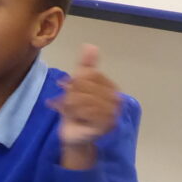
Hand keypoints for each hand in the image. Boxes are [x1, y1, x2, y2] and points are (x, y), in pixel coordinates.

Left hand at [50, 45, 120, 168]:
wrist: (73, 136)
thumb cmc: (76, 111)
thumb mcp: (77, 86)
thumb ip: (85, 66)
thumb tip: (90, 45)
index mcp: (112, 88)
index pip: (90, 74)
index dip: (75, 80)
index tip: (65, 87)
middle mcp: (117, 100)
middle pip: (86, 85)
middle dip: (70, 93)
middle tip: (64, 102)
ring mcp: (113, 114)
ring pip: (83, 98)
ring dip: (69, 104)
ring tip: (67, 110)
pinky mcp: (106, 125)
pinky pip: (86, 111)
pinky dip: (73, 112)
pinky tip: (72, 117)